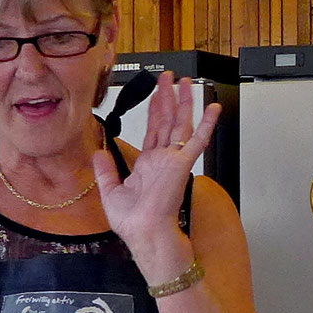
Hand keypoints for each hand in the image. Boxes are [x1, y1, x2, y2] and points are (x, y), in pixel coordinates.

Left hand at [94, 72, 219, 269]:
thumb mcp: (110, 192)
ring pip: (181, 124)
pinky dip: (207, 124)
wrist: (144, 234)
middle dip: (169, 97)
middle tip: (171, 78)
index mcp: (148, 165)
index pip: (153, 129)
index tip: (157, 92)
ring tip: (187, 83)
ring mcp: (174, 160)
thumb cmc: (133, 222)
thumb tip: (99, 152)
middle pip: (167, 120)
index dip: (155, 109)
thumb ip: (106, 170)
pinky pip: (197, 140)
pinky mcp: (182, 165)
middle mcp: (163, 160)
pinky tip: (213, 108)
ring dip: (185, 102)